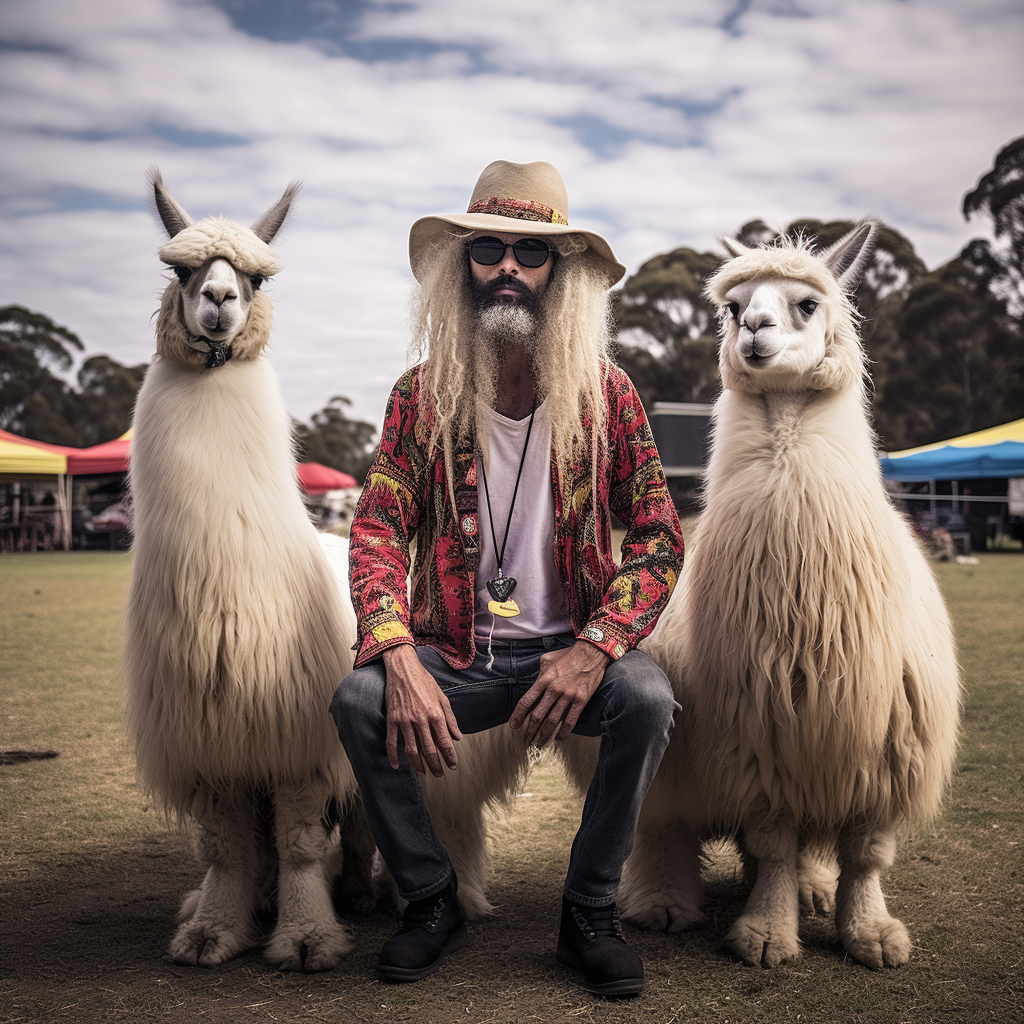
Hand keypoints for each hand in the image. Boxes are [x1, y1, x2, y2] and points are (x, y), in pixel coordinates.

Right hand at [383, 644, 461, 776]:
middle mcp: (421, 720)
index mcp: (436, 714)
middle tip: (439, 774)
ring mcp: (405, 721)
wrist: (404, 669)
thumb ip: (450, 719)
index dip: (449, 757)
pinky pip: (392, 742)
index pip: (444, 742)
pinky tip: (396, 765)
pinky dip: (393, 755)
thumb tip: (458, 737)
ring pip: (412, 750)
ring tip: (423, 773)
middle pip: (429, 750)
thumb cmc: (425, 681)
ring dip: (418, 765)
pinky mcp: (392, 719)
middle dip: (435, 765)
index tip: (452, 765)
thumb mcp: (442, 697)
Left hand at [509, 641, 610, 747]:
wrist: (591, 653)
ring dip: (544, 735)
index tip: (514, 726)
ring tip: (539, 743)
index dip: (518, 715)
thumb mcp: (547, 660)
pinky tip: (559, 739)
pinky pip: (570, 721)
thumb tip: (533, 684)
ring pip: (552, 721)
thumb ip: (539, 673)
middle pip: (538, 715)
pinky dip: (564, 733)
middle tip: (525, 740)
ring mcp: (568, 695)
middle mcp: (554, 689)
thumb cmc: (568, 655)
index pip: (527, 701)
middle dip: (530, 731)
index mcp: (544, 679)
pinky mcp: (581, 700)